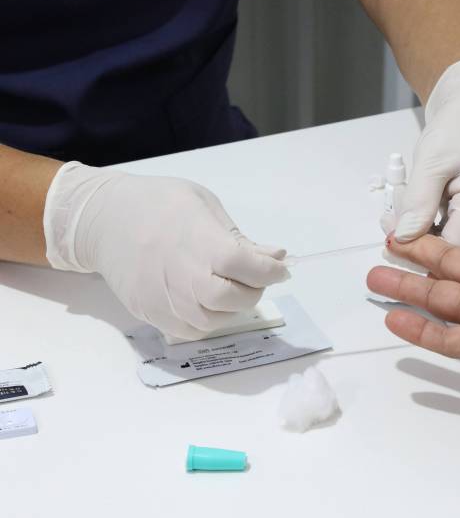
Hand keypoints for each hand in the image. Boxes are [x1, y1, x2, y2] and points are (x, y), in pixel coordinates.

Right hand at [44, 162, 287, 339]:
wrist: (103, 219)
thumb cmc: (160, 204)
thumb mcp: (205, 206)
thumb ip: (241, 238)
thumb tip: (276, 256)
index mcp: (203, 245)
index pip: (251, 269)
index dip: (273, 271)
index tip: (281, 267)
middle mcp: (185, 278)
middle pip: (235, 301)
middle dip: (254, 291)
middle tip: (253, 278)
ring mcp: (165, 301)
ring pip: (214, 321)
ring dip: (231, 308)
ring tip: (228, 286)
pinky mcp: (150, 314)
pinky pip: (190, 330)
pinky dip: (206, 319)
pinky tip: (206, 300)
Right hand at [367, 162, 459, 376]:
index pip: (456, 254)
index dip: (430, 244)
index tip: (405, 232)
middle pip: (436, 278)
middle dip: (408, 266)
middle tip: (382, 254)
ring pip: (433, 304)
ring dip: (404, 293)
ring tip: (374, 281)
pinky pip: (445, 338)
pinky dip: (418, 332)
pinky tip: (393, 320)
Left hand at [393, 58, 459, 256]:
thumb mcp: (431, 160)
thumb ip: (418, 202)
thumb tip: (403, 238)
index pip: (454, 247)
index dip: (420, 252)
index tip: (390, 242)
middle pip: (455, 253)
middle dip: (417, 243)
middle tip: (388, 224)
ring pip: (453, 248)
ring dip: (422, 237)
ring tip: (399, 213)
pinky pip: (457, 238)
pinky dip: (433, 230)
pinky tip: (416, 213)